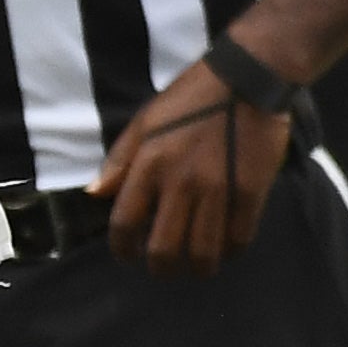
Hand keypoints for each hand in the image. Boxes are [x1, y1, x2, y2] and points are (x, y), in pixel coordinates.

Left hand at [96, 53, 293, 276]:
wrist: (248, 77)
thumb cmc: (192, 97)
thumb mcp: (146, 120)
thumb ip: (119, 160)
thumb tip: (95, 194)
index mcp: (150, 165)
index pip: (125, 224)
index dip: (122, 249)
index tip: (128, 255)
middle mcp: (181, 183)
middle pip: (164, 250)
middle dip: (161, 269)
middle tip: (164, 267)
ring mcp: (218, 189)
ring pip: (203, 252)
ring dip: (197, 267)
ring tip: (197, 265)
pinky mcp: (252, 191)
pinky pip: (239, 237)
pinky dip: (231, 250)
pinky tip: (227, 246)